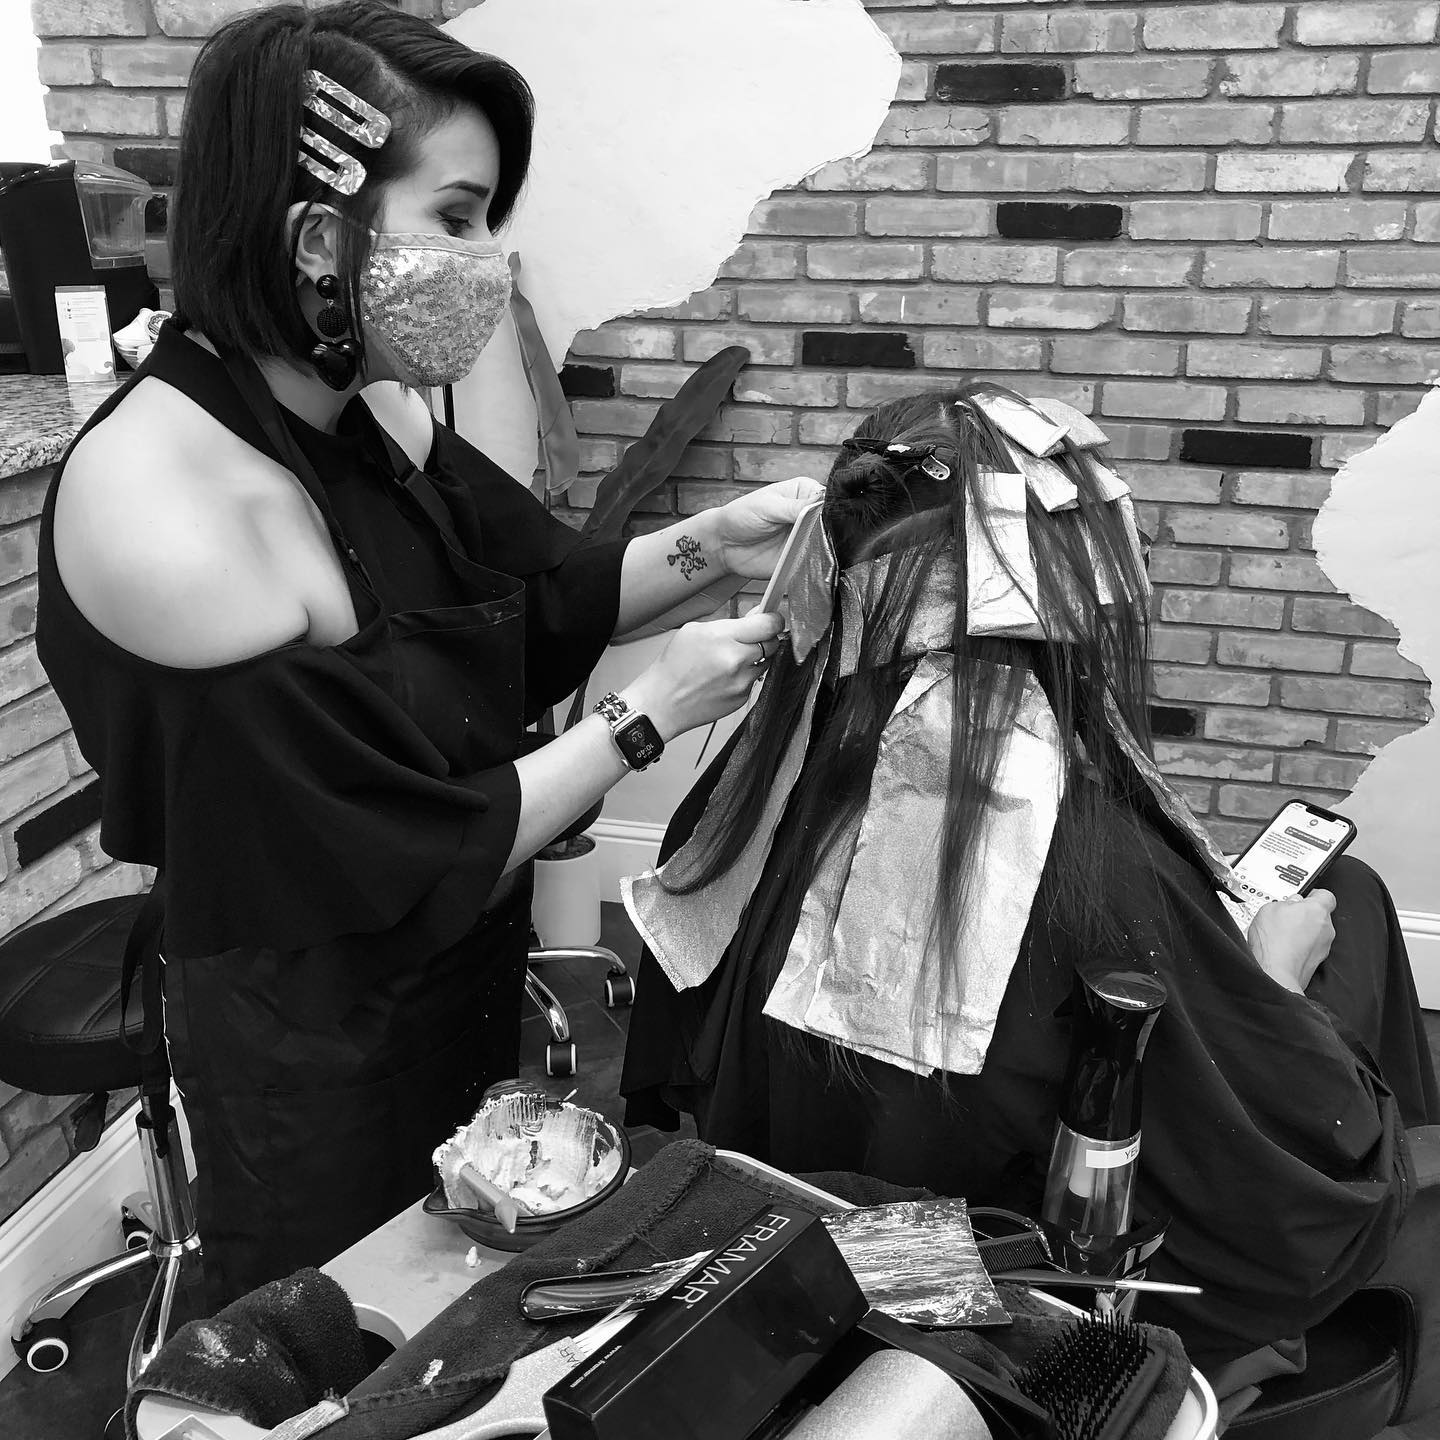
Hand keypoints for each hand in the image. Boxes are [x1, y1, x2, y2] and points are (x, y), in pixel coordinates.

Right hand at [623, 610, 785, 739]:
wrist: (662, 703)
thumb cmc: (674, 667)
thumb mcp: (695, 631)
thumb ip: (730, 623)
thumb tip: (756, 616)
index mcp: (723, 638)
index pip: (768, 624)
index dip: (773, 619)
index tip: (772, 619)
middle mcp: (736, 660)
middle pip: (772, 643)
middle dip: (764, 638)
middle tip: (749, 639)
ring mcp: (741, 682)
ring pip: (765, 662)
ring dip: (754, 658)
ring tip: (729, 660)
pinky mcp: (742, 698)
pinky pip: (754, 680)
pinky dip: (744, 676)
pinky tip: (724, 677)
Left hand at [713, 477, 825, 579]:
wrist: (725, 545)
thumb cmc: (742, 515)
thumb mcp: (768, 506)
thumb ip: (795, 507)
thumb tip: (823, 505)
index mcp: (805, 492)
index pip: (829, 499)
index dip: (831, 509)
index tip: (825, 518)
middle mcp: (811, 514)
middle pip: (832, 523)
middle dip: (827, 530)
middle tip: (814, 535)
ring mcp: (809, 537)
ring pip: (828, 544)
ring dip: (822, 548)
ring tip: (808, 549)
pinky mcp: (803, 558)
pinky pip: (816, 562)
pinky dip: (815, 564)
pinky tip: (808, 562)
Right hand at [1247, 890, 1336, 993]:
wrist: (1276, 974)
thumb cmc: (1274, 944)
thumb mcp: (1269, 909)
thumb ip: (1285, 902)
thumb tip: (1289, 903)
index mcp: (1317, 910)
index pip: (1326, 895)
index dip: (1313, 894)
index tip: (1301, 896)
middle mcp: (1326, 928)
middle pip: (1319, 915)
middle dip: (1304, 914)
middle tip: (1285, 915)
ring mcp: (1323, 946)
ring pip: (1315, 932)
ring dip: (1302, 931)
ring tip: (1280, 934)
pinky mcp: (1317, 961)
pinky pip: (1310, 947)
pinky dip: (1300, 946)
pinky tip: (1282, 947)